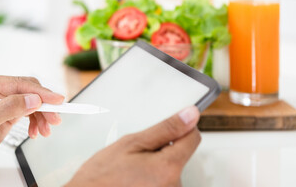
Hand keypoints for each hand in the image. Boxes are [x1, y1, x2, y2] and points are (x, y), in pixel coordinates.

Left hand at [0, 72, 63, 167]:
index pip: (22, 84)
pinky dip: (36, 120)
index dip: (42, 93)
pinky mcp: (9, 108)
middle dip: (45, 106)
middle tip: (55, 121)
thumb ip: (8, 108)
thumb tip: (34, 100)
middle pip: (31, 91)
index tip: (58, 101)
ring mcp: (4, 97)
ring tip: (44, 131)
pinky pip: (30, 110)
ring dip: (42, 116)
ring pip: (34, 101)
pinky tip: (35, 131)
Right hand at [66, 106, 200, 186]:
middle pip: (179, 155)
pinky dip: (151, 179)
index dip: (181, 128)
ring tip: (131, 170)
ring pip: (169, 170)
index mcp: (169, 167)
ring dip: (155, 166)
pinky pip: (163, 183)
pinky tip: (134, 181)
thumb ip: (165, 128)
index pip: (193, 138)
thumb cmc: (102, 177)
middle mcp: (174, 185)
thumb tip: (190, 115)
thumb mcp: (132, 143)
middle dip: (162, 150)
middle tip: (136, 155)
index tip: (168, 128)